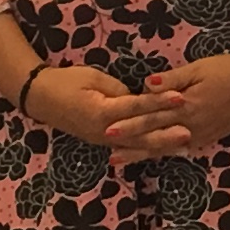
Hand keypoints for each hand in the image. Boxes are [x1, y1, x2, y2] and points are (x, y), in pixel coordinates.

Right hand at [19, 63, 170, 148]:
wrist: (40, 98)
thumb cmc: (66, 82)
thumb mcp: (93, 78)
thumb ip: (117, 90)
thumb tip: (137, 98)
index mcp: (101, 111)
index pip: (136, 106)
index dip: (159, 102)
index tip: (180, 97)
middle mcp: (103, 131)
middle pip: (140, 132)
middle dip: (166, 131)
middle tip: (189, 131)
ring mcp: (103, 140)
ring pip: (136, 144)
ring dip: (160, 145)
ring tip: (183, 146)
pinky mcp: (103, 142)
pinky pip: (129, 147)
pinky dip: (146, 149)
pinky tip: (162, 150)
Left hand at [107, 49, 229, 155]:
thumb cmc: (226, 69)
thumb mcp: (199, 68)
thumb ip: (173, 79)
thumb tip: (147, 85)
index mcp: (187, 106)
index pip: (152, 117)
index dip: (129, 124)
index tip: (108, 130)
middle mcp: (192, 125)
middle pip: (155, 136)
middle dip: (131, 144)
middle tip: (108, 152)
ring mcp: (202, 134)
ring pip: (166, 146)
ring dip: (143, 153)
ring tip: (122, 160)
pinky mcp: (210, 137)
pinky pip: (182, 148)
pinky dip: (164, 152)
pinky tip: (152, 156)